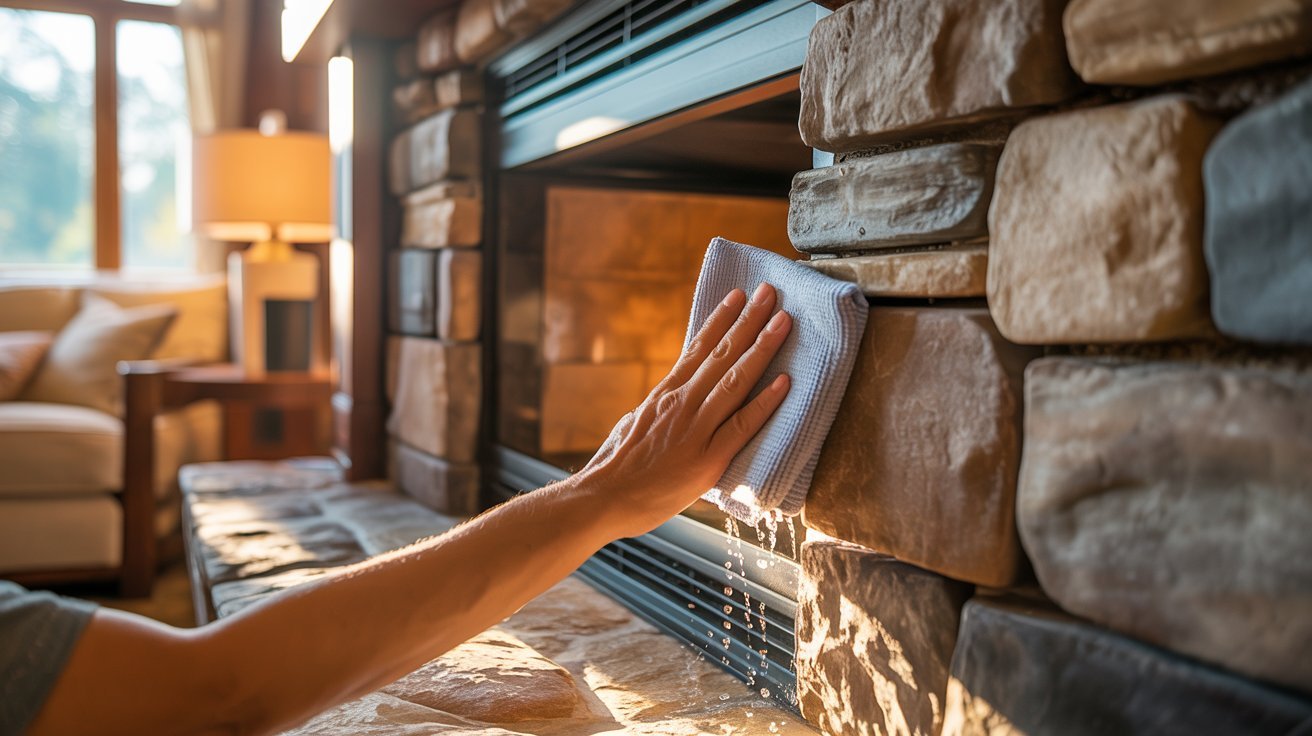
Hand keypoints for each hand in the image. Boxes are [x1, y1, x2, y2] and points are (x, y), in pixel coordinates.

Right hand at [575, 283, 792, 538]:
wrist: (602, 498)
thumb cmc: (614, 466)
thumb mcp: (632, 424)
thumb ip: (656, 410)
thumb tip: (665, 401)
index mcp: (664, 393)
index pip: (697, 347)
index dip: (720, 319)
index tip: (738, 295)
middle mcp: (681, 403)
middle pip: (721, 353)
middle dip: (749, 320)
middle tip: (770, 292)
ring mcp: (695, 429)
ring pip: (735, 380)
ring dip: (762, 347)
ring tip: (783, 321)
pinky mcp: (707, 459)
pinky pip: (742, 426)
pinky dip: (765, 402)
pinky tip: (785, 382)